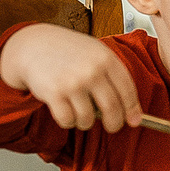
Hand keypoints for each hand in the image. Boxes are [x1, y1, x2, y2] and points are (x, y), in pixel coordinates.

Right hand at [0, 23, 141, 131]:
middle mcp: (92, 70)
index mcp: (106, 58)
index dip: (132, 109)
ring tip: (80, 109)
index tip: (134, 121)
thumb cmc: (69, 51)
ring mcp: (73, 83)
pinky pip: (68, 121)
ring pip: (88, 119)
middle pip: (112, 109)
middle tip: (112, 125)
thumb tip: (132, 112)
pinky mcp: (54, 94)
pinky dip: (68, 121)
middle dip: (114, 123)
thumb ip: (114, 78)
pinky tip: (65, 109)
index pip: (128, 90)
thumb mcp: (96, 53)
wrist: (35, 45)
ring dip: (85, 121)